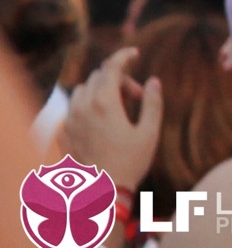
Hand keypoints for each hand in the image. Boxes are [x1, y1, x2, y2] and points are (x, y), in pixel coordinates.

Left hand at [60, 48, 161, 191]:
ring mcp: (70, 121)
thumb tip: (154, 81)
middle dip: (118, 80)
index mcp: (104, 103)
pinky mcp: (63, 134)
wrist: (100, 194)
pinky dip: (86, 106)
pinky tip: (100, 123)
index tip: (135, 54)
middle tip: (135, 97)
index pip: (111, 66)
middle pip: (98, 77)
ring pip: (82, 91)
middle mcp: (82, 108)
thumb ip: (152, 102)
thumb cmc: (129, 163)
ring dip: (100, 91)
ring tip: (117, 109)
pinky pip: (72, 109)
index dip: (124, 56)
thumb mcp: (149, 132)